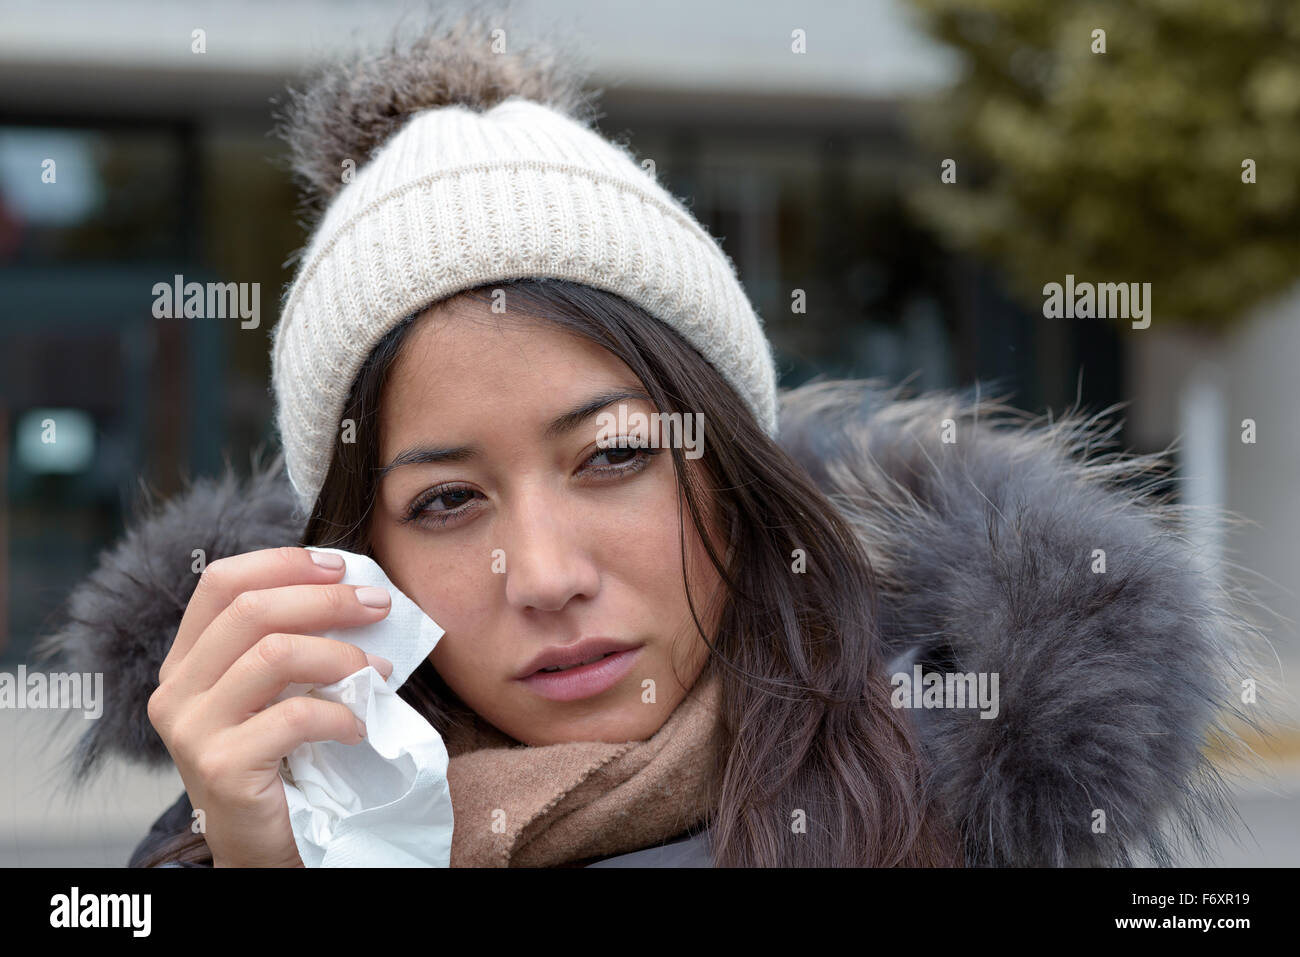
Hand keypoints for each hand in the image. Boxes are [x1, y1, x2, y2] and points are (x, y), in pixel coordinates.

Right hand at [146, 547, 394, 866]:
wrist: (265, 846)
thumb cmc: (281, 760)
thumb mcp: (279, 690)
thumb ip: (294, 641)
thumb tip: (356, 590)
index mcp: (186, 661)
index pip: (221, 583)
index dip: (283, 564)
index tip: (340, 565)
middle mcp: (177, 691)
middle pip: (251, 611)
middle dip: (327, 600)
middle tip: (379, 606)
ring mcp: (192, 730)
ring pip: (273, 655)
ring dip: (341, 656)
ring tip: (377, 672)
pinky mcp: (222, 767)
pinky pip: (294, 717)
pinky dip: (340, 714)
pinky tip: (358, 727)